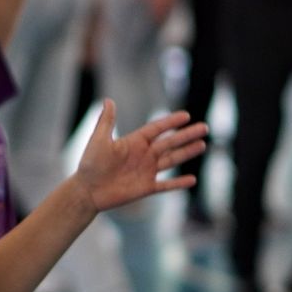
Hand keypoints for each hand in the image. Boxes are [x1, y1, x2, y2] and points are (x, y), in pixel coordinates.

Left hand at [71, 100, 207, 212]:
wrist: (87, 190)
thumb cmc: (90, 164)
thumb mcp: (98, 140)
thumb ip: (106, 122)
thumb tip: (108, 100)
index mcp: (134, 142)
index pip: (157, 129)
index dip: (171, 122)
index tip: (186, 115)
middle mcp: (144, 155)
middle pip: (170, 143)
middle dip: (187, 135)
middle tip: (204, 127)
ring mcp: (146, 171)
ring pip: (172, 160)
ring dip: (187, 153)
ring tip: (203, 145)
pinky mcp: (146, 188)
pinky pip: (166, 185)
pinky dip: (178, 183)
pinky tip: (192, 180)